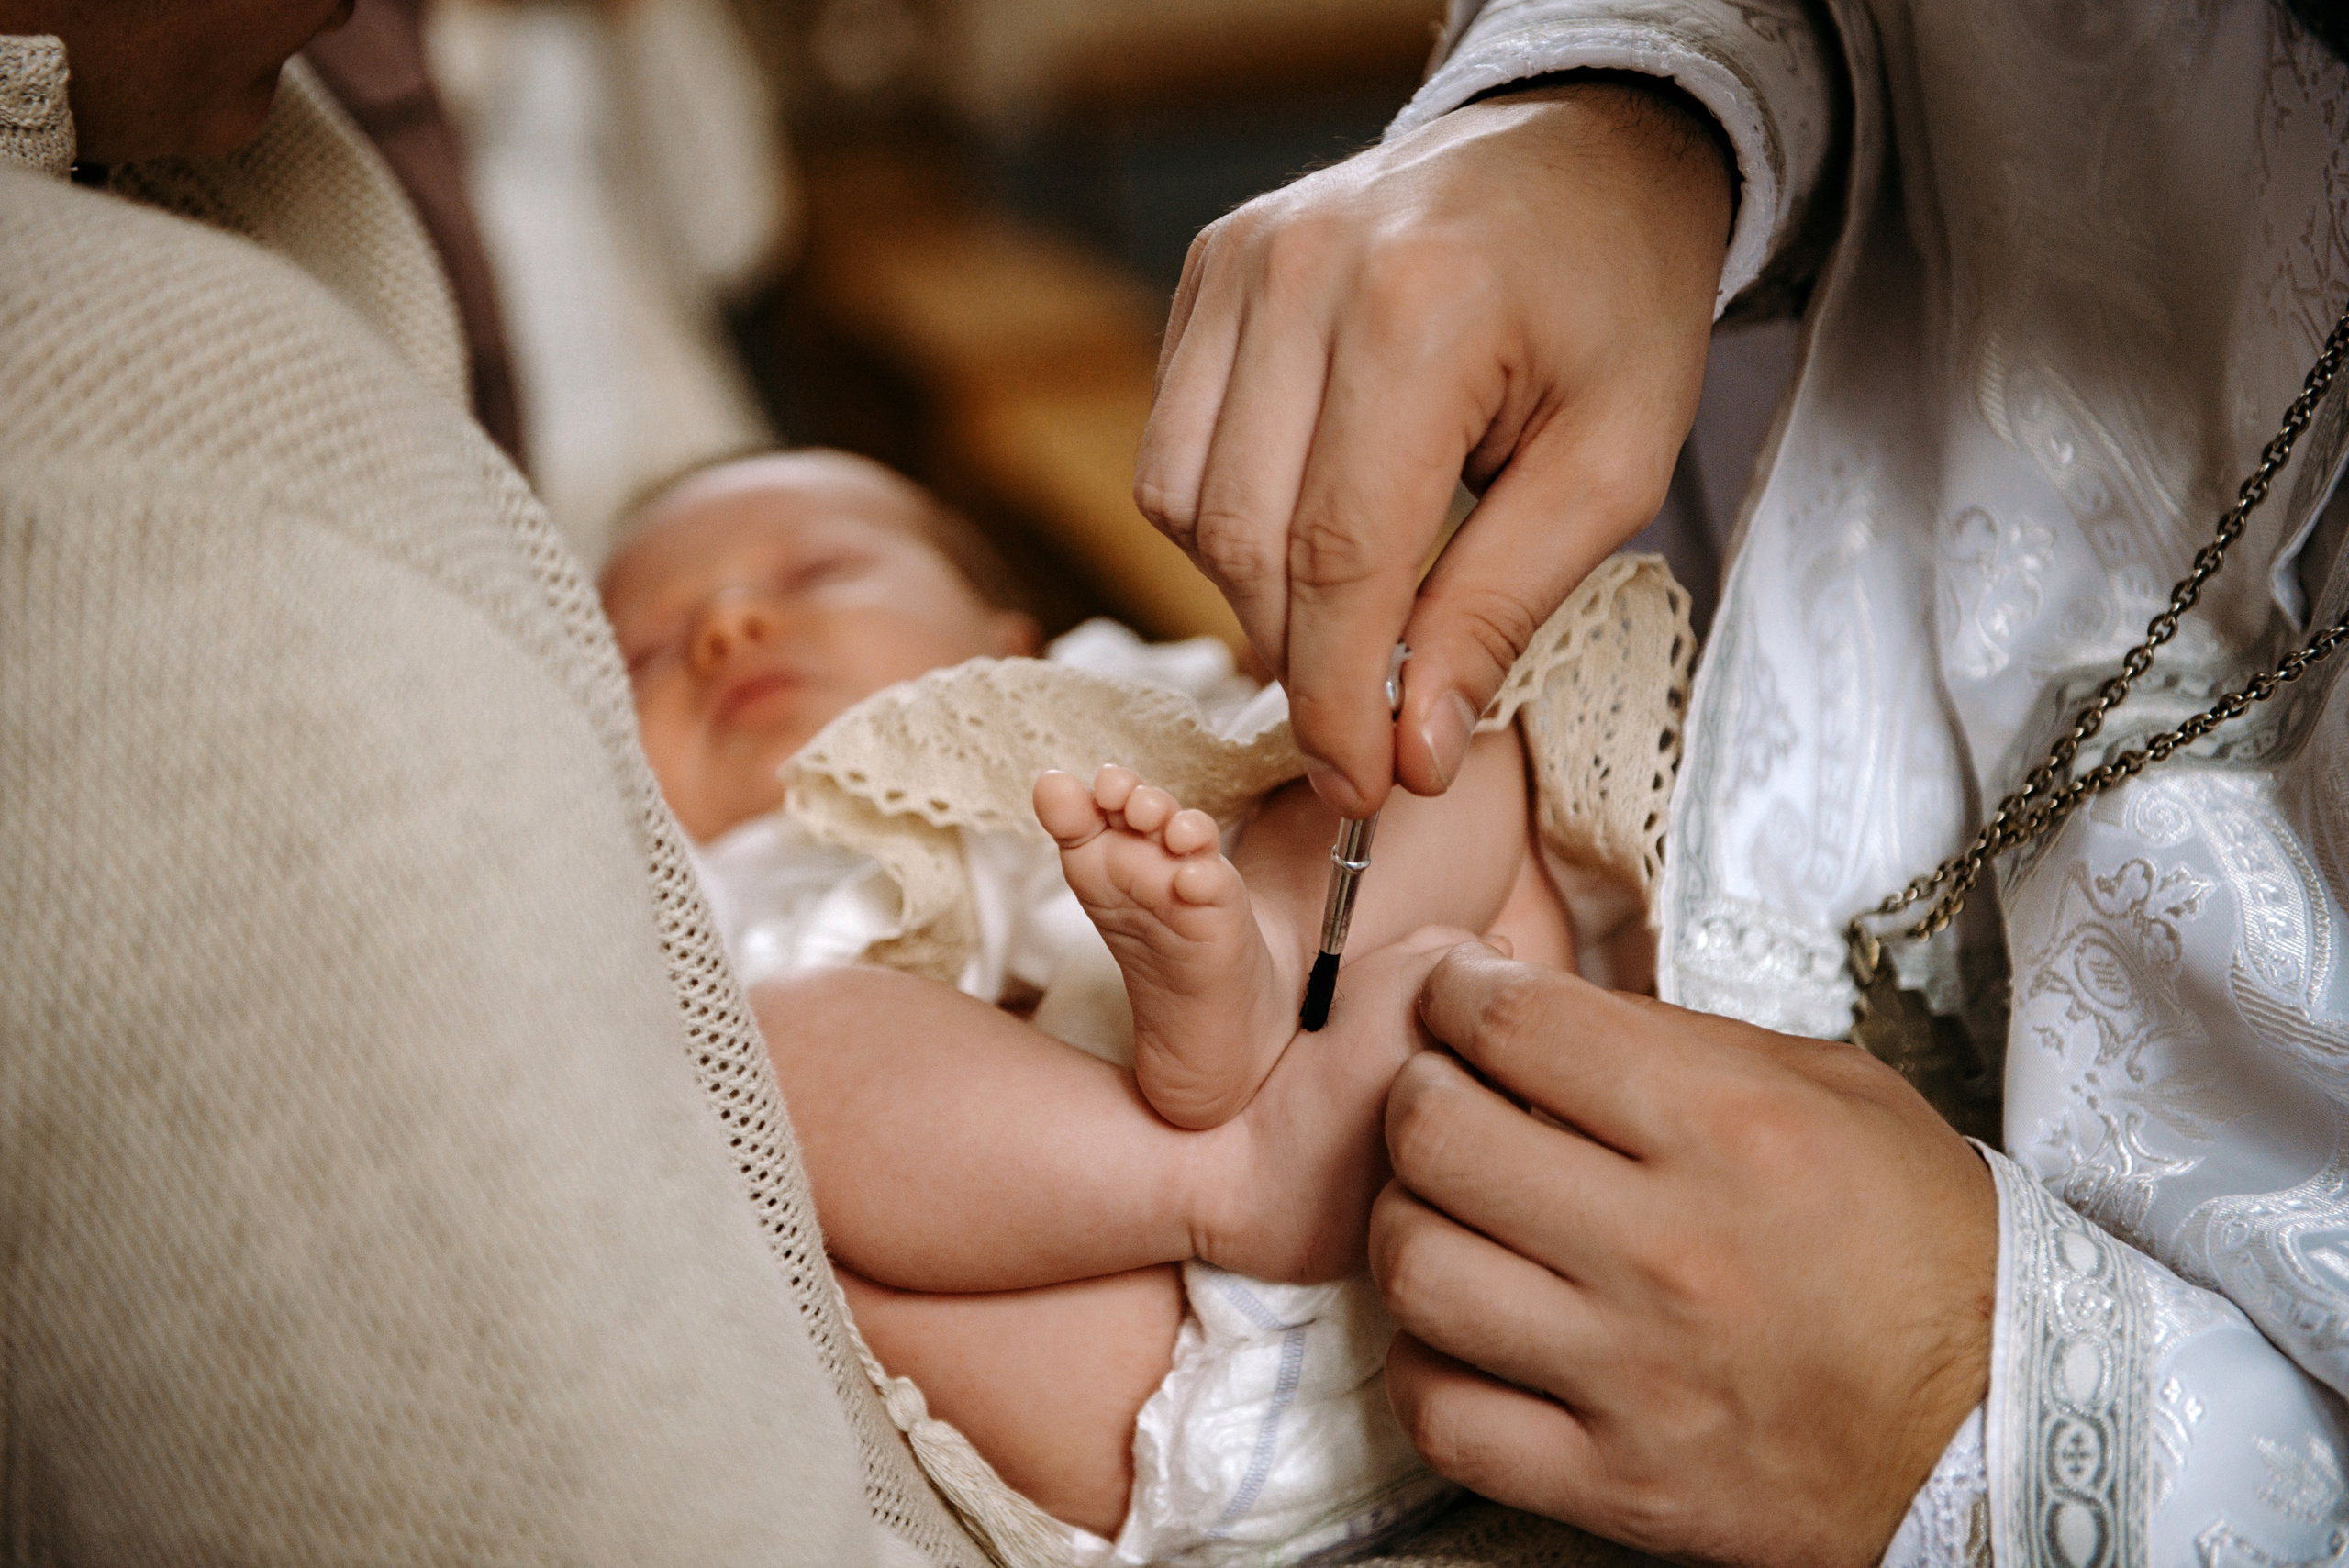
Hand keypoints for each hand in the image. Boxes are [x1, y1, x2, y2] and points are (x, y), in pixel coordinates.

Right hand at [1135, 79, 1732, 816]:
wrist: (1583, 150)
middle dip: (1300, 661)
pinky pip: (1173, 447)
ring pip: (1184, 504)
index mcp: (1420, 314)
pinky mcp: (1208, 268)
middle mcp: (1302, 272)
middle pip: (1246, 540)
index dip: (1338, 700)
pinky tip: (1311, 516)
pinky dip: (1228, 518)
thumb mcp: (1612, 466)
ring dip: (1256, 591)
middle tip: (1367, 723)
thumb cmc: (1615, 302)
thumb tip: (1409, 748)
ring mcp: (1239, 260)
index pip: (1338, 557)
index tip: (1361, 789)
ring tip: (1352, 601)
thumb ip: (1500, 607)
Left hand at [1371, 945, 1995, 1567]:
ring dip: (1406, 1223)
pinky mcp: (1618, 1479)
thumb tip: (1533, 1005)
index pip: (1517, 1028)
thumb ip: (1677, 1042)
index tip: (1455, 997)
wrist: (2002, 1424)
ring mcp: (1634, 1373)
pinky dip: (1423, 1364)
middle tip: (1440, 1094)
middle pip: (1438, 1137)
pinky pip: (1443, 1414)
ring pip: (1419, 1271)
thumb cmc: (1915, 1241)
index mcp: (1728, 1129)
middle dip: (1416, 1094)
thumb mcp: (1830, 1090)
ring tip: (1442, 1210)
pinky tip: (1460, 1328)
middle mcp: (1669, 1247)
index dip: (1457, 994)